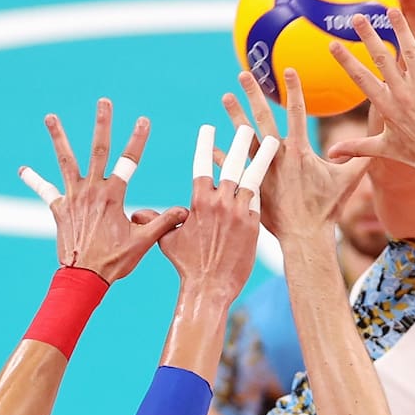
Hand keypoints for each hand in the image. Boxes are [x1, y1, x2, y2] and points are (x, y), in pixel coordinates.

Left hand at [19, 98, 186, 283]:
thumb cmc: (115, 261)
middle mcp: (91, 191)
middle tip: (103, 101)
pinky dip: (35, 180)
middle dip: (102, 124)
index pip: (129, 161)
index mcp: (113, 196)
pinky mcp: (59, 210)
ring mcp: (73, 198)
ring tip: (50, 117)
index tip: (144, 119)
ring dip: (59, 138)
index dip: (138, 139)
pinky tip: (22, 169)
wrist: (84, 277)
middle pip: (97, 150)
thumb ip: (163, 222)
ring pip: (66, 161)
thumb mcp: (144, 242)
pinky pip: (46, 191)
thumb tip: (185, 209)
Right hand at [157, 124, 277, 300]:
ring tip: (273, 140)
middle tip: (247, 126)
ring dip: (263, 157)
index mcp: (199, 201)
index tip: (208, 129)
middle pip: (232, 164)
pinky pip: (260, 203)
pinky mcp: (254, 226)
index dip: (206, 145)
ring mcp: (239, 213)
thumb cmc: (186, 266)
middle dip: (239, 143)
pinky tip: (277, 178)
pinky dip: (265, 190)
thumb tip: (138, 212)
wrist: (209, 288)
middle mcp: (220, 203)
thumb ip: (159, 221)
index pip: (202, 164)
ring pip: (253, 178)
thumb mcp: (167, 241)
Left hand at [219, 69, 367, 243]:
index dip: (294, 89)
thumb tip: (378, 144)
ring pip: (245, 137)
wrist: (305, 235)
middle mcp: (278, 156)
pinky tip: (211, 144)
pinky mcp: (252, 185)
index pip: (298, 111)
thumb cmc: (327, 209)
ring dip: (235, 117)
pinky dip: (222, 156)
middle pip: (263, 117)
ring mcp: (262, 170)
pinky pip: (232, 168)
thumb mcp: (348, 180)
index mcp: (300, 150)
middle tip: (243, 73)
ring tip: (225, 98)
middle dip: (254, 93)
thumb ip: (360, 158)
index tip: (288, 69)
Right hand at [326, 9, 414, 173]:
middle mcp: (403, 94)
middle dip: (369, 36)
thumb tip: (331, 154)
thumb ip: (356, 147)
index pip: (361, 79)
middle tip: (358, 16)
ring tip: (392, 11)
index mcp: (387, 106)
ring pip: (412, 52)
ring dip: (402, 29)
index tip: (333, 44)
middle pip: (382, 58)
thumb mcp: (384, 148)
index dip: (346, 60)